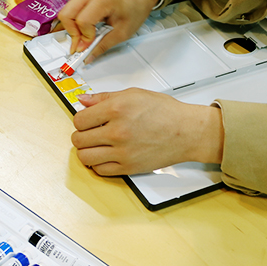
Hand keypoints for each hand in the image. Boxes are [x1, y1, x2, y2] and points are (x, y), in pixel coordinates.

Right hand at [56, 0, 161, 60]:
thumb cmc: (135, 9)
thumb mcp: (123, 32)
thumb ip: (103, 45)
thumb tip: (88, 57)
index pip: (83, 20)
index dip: (84, 37)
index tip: (88, 46)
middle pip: (67, 14)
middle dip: (71, 32)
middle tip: (80, 43)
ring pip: (65, 11)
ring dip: (72, 27)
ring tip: (84, 35)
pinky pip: (70, 8)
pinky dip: (74, 21)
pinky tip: (86, 27)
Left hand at [71, 88, 223, 174]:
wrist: (188, 131)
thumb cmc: (165, 112)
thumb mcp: (133, 94)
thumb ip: (104, 97)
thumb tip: (83, 100)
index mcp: (116, 109)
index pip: (79, 119)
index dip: (80, 119)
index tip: (86, 121)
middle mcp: (118, 131)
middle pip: (78, 139)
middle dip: (81, 135)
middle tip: (88, 133)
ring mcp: (122, 152)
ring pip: (85, 157)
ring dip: (86, 151)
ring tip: (94, 145)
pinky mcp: (128, 167)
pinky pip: (100, 170)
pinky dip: (98, 164)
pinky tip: (105, 155)